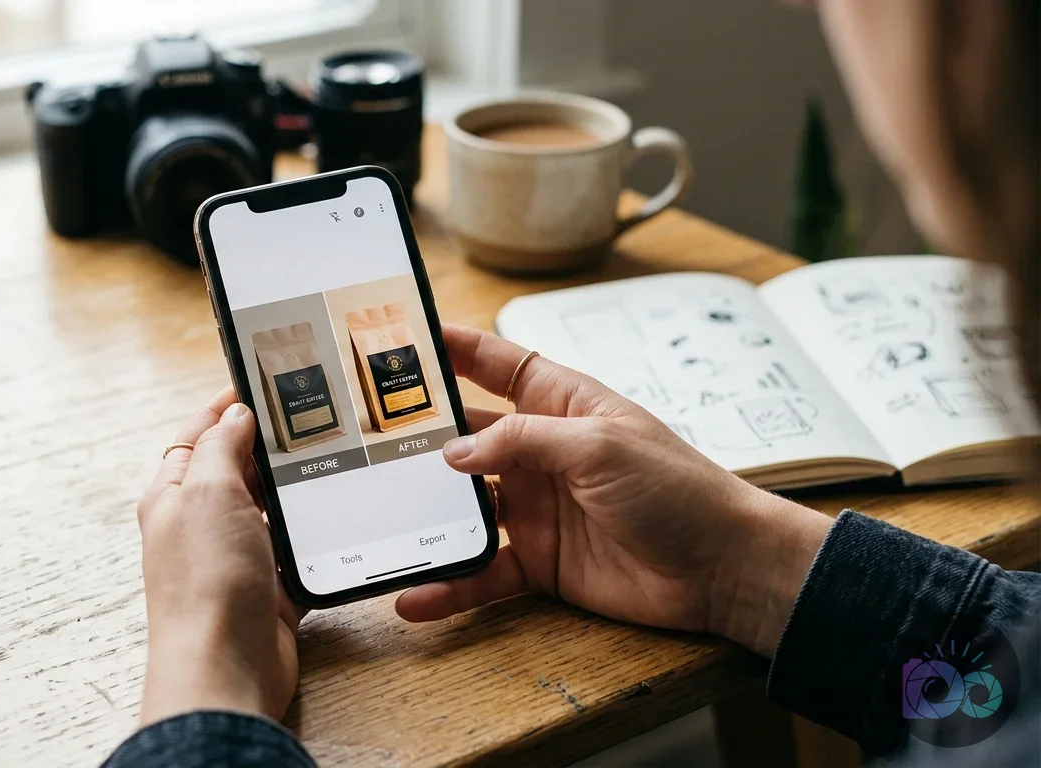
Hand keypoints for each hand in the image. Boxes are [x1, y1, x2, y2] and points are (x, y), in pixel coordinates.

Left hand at [137, 390, 305, 725]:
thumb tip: (234, 413)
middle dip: (270, 445)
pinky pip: (297, 550)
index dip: (226, 407)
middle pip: (238, 469)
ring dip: (295, 490)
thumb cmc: (205, 582)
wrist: (227, 666)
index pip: (197, 436)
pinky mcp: (271, 588)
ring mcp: (238, 558)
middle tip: (312, 416)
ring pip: (272, 509)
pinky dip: (314, 535)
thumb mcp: (208, 491)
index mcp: (174, 496)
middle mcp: (202, 525)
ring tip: (332, 457)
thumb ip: (221, 446)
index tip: (262, 383)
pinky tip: (337, 516)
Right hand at [395, 326, 831, 656]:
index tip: (404, 337)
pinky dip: (449, 584)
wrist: (722, 569)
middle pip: (467, 437)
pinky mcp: (539, 563)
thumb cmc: (678, 489)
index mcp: (563, 405)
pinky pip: (482, 572)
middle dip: (419, 436)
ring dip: (424, 514)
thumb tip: (456, 451)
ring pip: (464, 507)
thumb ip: (524, 440)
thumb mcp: (599, 445)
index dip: (455, 349)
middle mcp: (542, 453)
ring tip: (373, 517)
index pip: (498, 365)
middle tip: (364, 437)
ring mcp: (537, 508)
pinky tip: (414, 594)